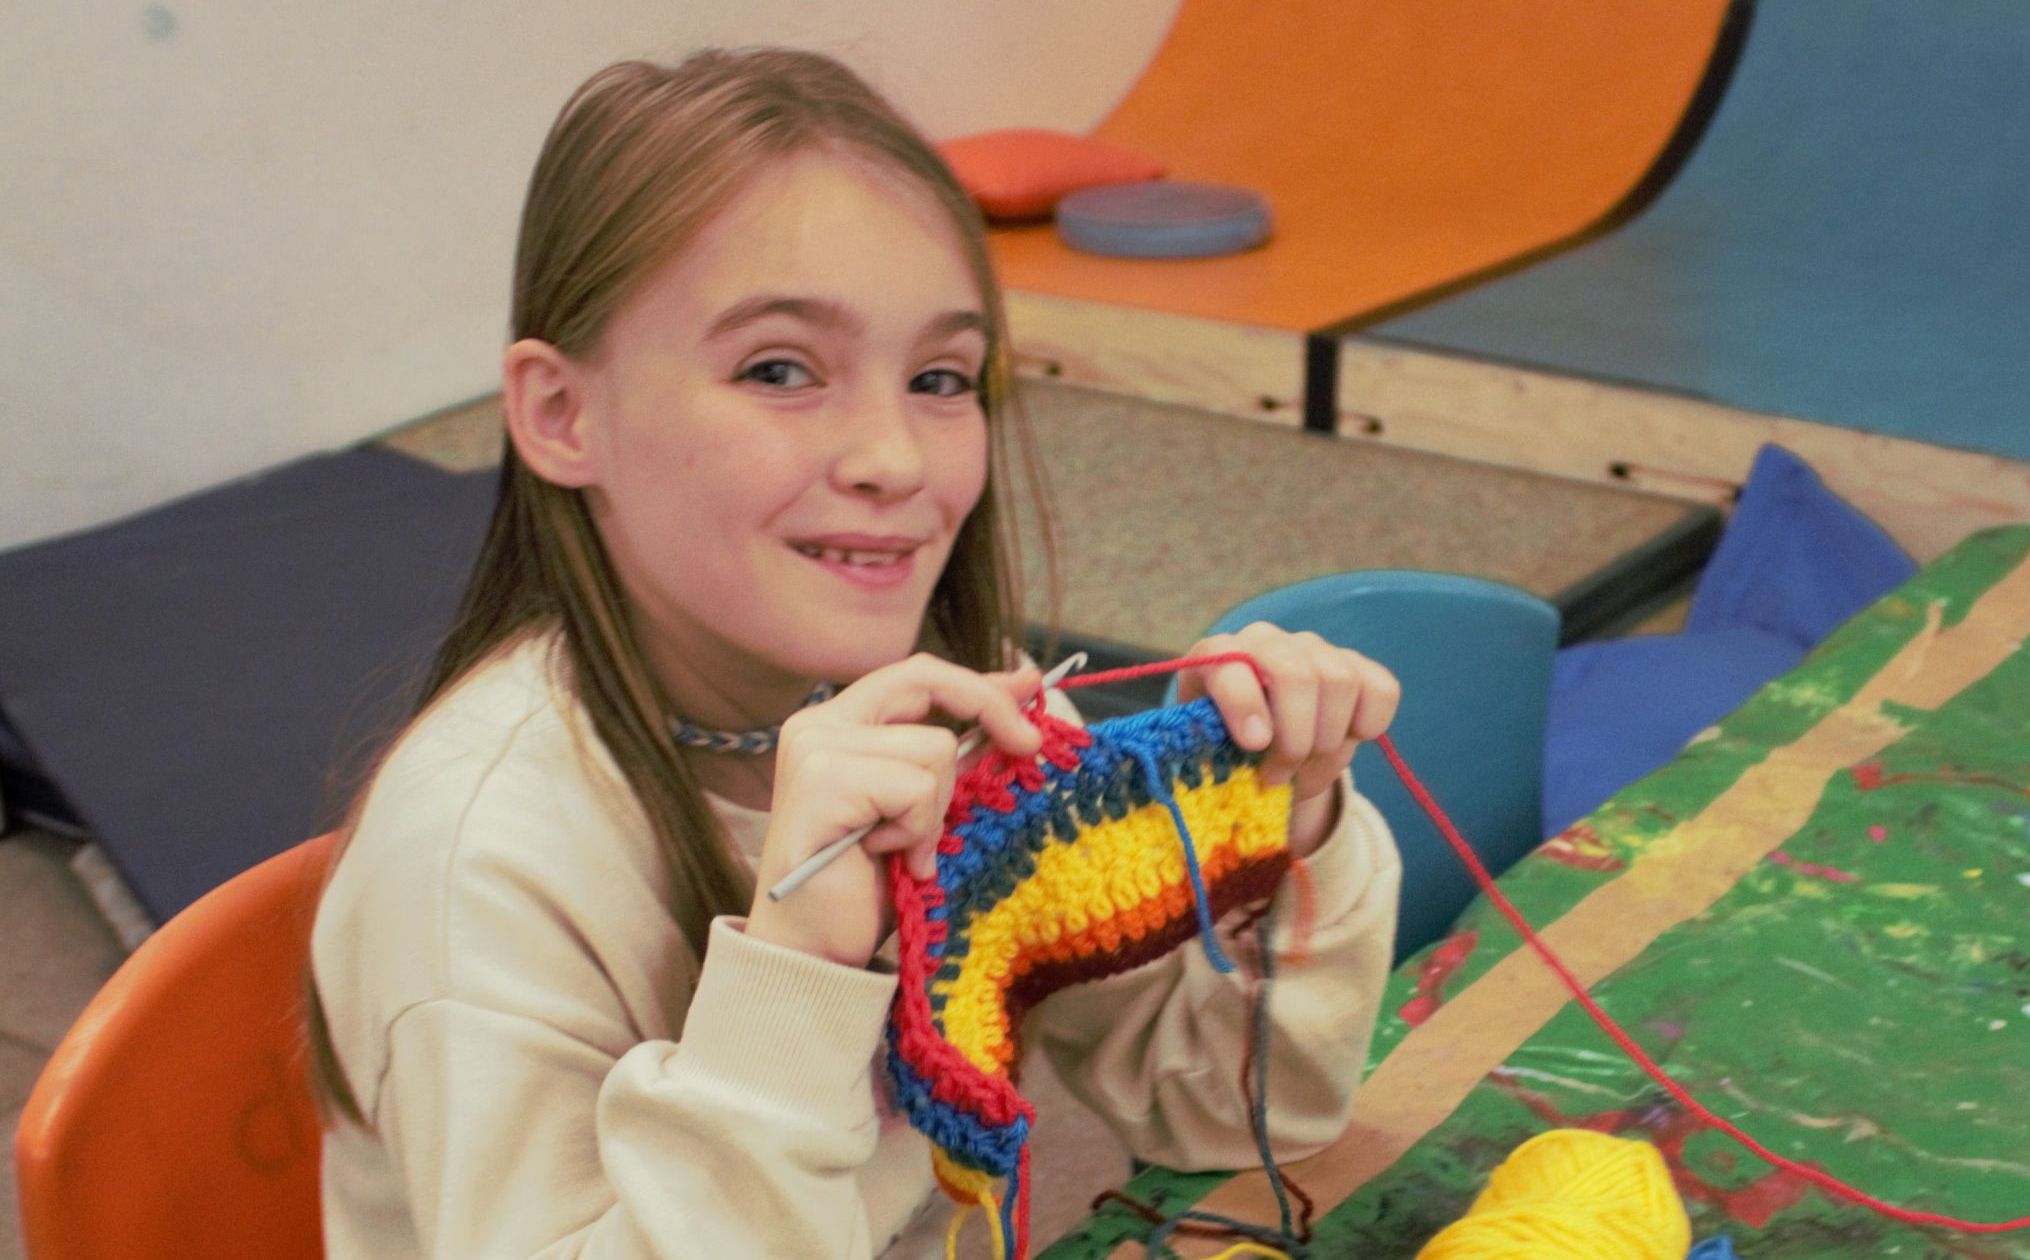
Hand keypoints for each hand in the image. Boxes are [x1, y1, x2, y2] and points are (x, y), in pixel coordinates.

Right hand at [745, 654, 1043, 967]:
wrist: (813, 951)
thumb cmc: (867, 886)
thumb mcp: (924, 809)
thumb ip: (956, 756)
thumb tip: (1022, 697)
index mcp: (838, 724)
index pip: (917, 674)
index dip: (979, 681)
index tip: (1032, 687)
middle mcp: (817, 724)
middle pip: (925, 679)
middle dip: (989, 708)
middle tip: (1029, 748)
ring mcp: (815, 749)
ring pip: (933, 748)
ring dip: (935, 810)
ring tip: (902, 849)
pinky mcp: (823, 782)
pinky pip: (916, 788)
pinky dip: (918, 830)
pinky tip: (885, 857)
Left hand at [1175, 624, 1399, 856]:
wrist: (1261, 735)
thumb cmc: (1226, 743)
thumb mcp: (1207, 751)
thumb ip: (1214, 757)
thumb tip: (1239, 775)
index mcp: (1218, 656)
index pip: (1230, 665)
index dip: (1244, 704)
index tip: (1254, 745)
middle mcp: (1267, 641)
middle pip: (1295, 674)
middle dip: (1294, 738)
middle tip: (1278, 776)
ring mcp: (1315, 649)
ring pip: (1339, 682)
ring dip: (1327, 742)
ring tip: (1306, 772)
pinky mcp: (1358, 665)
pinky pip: (1381, 690)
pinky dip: (1368, 725)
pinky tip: (1344, 741)